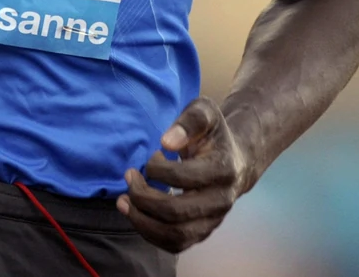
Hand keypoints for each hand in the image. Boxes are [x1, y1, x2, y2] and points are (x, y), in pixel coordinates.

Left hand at [116, 97, 248, 253]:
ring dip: (142, 221)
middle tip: (129, 177)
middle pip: (177, 213)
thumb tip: (166, 142)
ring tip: (123, 202)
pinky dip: (151, 234)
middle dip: (144, 197)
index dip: (158, 169)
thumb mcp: (205, 112)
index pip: (184, 178)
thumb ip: (188, 121)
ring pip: (175, 236)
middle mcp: (221, 201)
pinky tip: (136, 214)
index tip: (151, 156)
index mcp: (223, 170)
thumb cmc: (214, 134)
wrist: (235, 161)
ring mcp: (213, 221)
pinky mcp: (203, 232)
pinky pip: (175, 245)